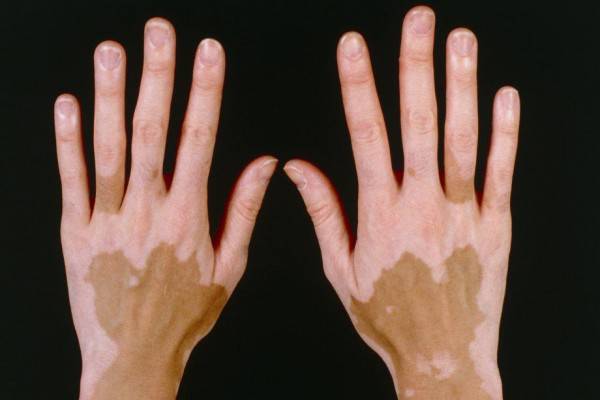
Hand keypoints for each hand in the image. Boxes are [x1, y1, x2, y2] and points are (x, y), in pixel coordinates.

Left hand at [54, 18, 276, 399]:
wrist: (134, 355)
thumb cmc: (186, 314)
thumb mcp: (229, 269)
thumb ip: (244, 212)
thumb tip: (265, 164)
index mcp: (188, 217)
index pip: (199, 139)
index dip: (205, 91)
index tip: (209, 52)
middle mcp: (147, 211)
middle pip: (151, 131)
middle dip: (158, 75)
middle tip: (159, 31)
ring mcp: (107, 220)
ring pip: (108, 147)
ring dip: (109, 95)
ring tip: (111, 51)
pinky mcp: (75, 233)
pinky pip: (71, 180)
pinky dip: (67, 141)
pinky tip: (68, 104)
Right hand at [284, 6, 518, 398]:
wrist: (441, 356)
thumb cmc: (387, 316)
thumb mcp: (341, 269)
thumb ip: (323, 213)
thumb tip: (295, 167)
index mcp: (380, 214)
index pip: (366, 136)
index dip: (359, 87)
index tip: (353, 45)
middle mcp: (422, 206)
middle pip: (419, 125)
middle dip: (416, 66)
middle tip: (418, 20)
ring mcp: (464, 213)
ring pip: (463, 140)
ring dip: (462, 86)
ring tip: (461, 39)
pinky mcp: (497, 226)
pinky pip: (502, 173)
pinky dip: (506, 134)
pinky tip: (505, 96)